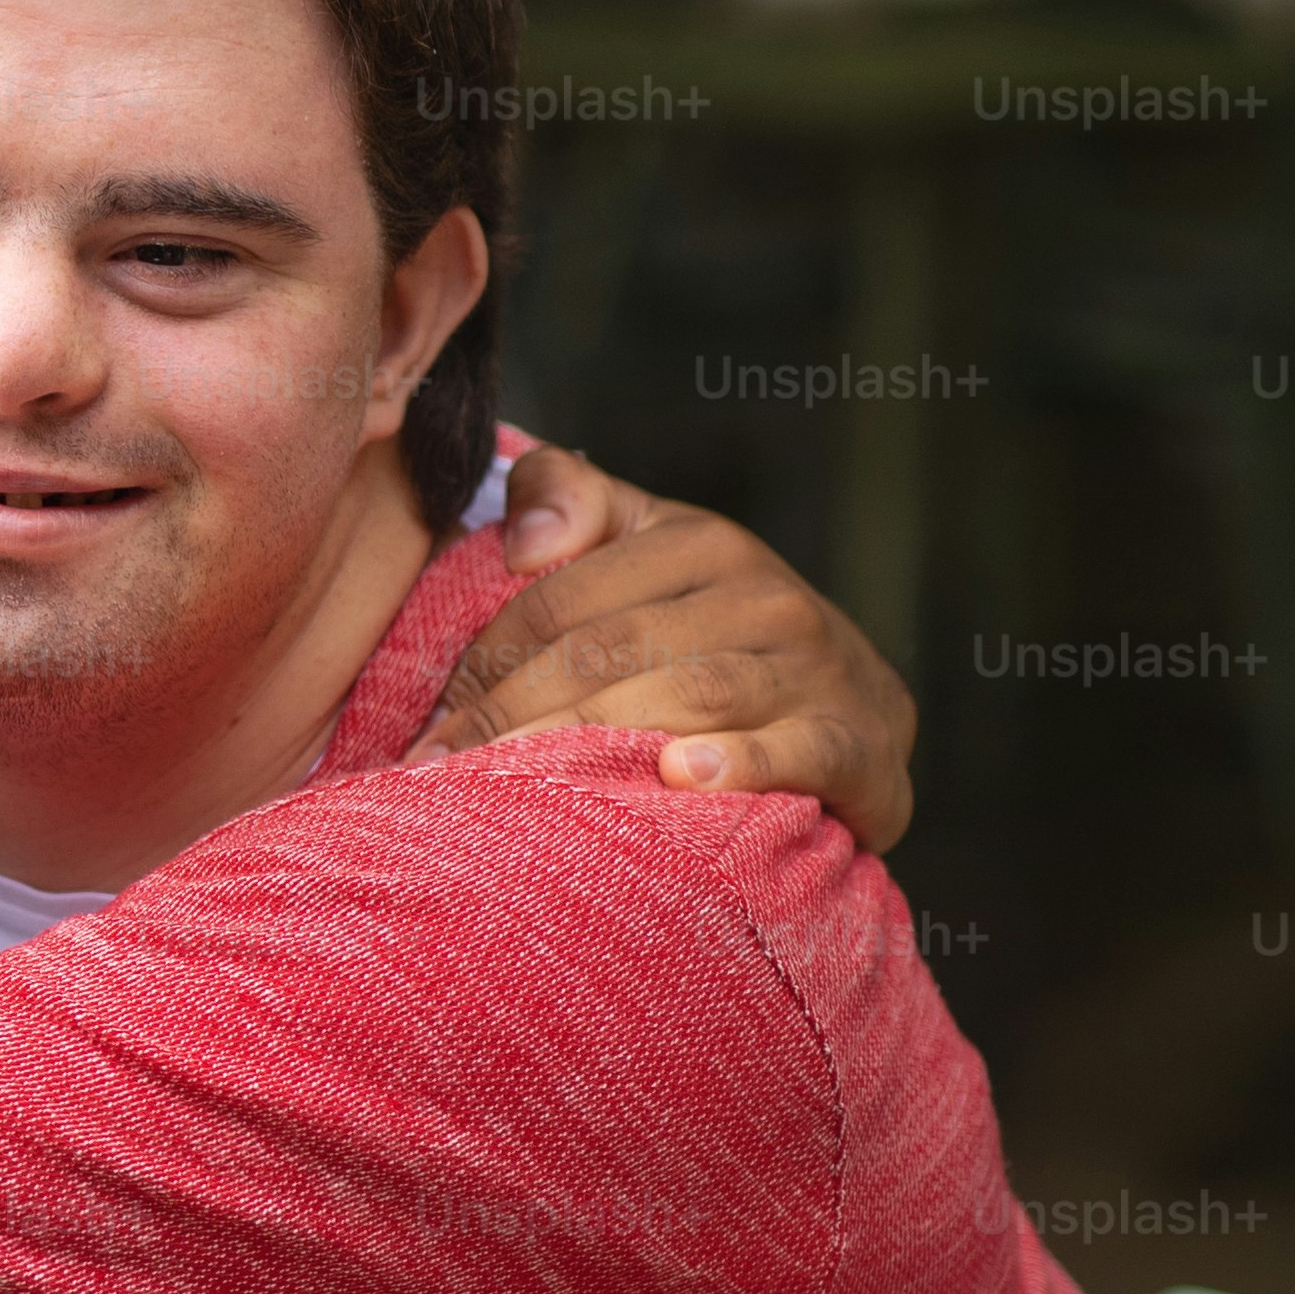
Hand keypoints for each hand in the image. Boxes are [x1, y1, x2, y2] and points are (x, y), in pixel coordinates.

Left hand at [410, 445, 918, 852]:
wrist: (863, 707)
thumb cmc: (720, 631)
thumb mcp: (650, 546)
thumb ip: (574, 502)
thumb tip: (521, 541)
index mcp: (699, 542)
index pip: (562, 600)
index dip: (485, 662)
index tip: (432, 727)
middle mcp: (764, 595)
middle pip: (611, 651)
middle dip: (513, 714)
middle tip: (442, 776)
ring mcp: (817, 668)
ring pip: (686, 697)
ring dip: (592, 744)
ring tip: (514, 791)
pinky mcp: (858, 743)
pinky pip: (798, 751)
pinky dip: (740, 764)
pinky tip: (678, 779)